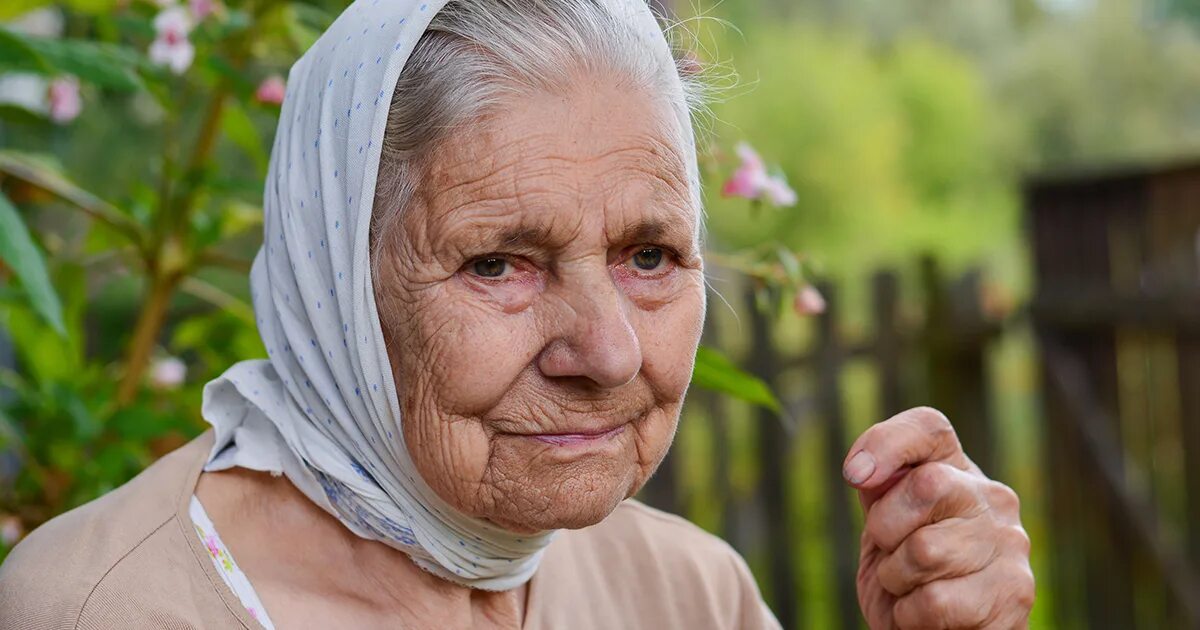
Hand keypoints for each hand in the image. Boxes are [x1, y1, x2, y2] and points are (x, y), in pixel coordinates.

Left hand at [843, 407, 1033, 628]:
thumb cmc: (906, 576)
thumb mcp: (884, 526)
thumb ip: (878, 488)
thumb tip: (862, 472)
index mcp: (957, 471)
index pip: (928, 427)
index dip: (885, 443)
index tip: (854, 476)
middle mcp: (993, 499)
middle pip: (926, 484)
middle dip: (886, 529)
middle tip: (890, 556)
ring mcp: (1011, 545)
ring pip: (926, 550)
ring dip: (897, 580)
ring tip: (911, 589)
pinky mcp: (1014, 595)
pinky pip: (936, 601)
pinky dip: (910, 616)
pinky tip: (924, 617)